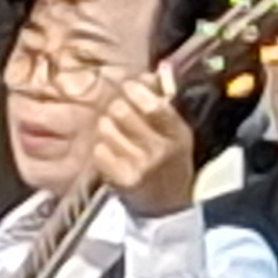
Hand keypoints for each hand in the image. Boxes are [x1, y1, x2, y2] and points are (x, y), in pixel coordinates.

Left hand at [94, 77, 197, 217]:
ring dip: (106, 128)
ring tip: (116, 135)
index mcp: (179, 134)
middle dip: (116, 107)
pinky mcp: (122, 180)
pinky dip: (102, 149)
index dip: (136, 90)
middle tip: (119, 112)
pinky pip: (99, 150)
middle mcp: (161, 150)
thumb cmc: (170, 163)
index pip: (154, 105)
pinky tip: (112, 154)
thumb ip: (166, 101)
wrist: (168, 208)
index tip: (129, 87)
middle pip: (122, 111)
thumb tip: (158, 70)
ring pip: (105, 128)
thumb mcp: (178, 133)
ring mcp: (141, 166)